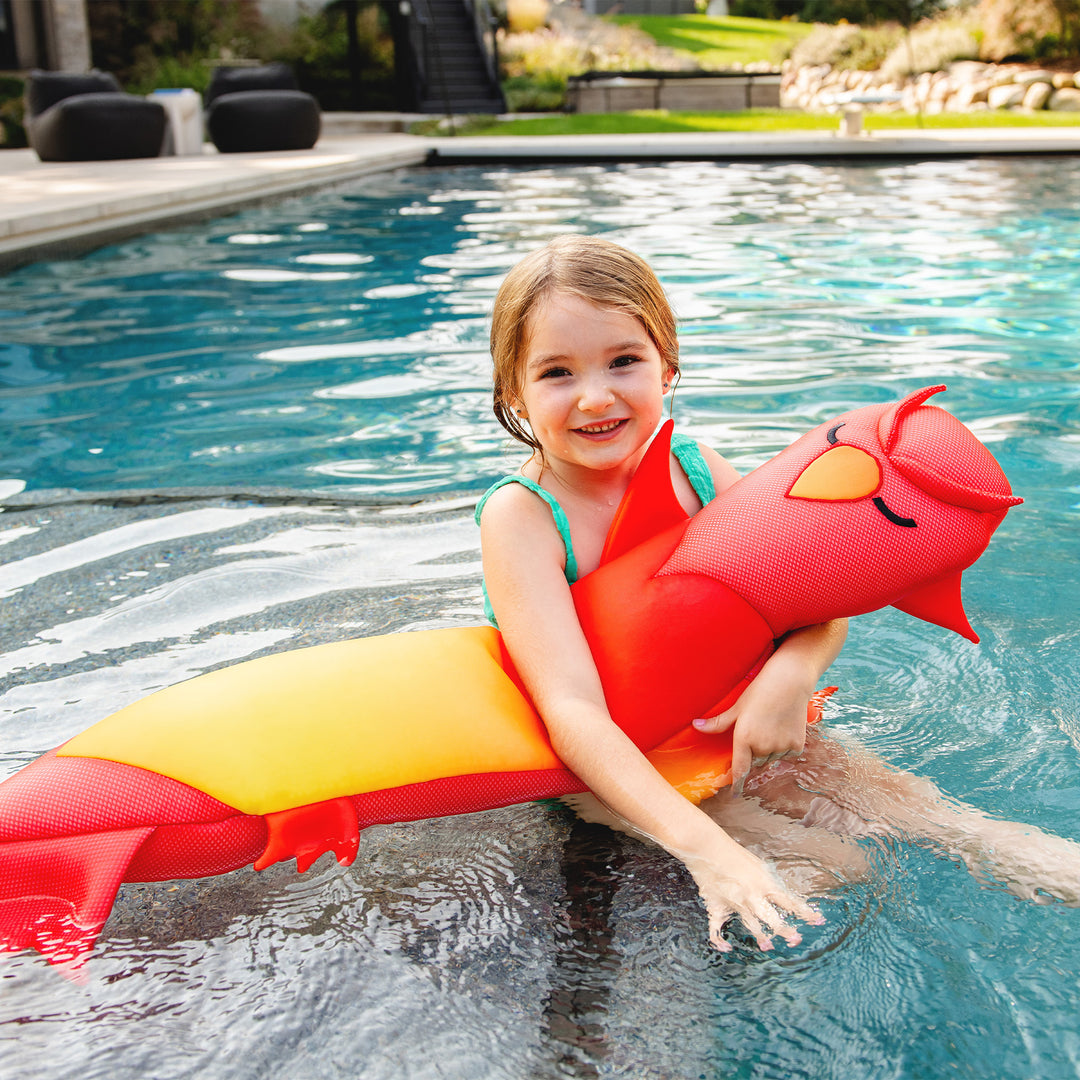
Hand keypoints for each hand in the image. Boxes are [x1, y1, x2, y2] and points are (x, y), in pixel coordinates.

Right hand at [679, 833, 823, 950]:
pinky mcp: (717, 906)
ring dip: (760, 936)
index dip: (805, 912)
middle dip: (785, 930)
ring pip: (750, 924)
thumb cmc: (733, 853)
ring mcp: (734, 902)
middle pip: (772, 917)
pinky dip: (719, 940)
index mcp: (764, 883)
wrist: (706, 847)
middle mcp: (752, 895)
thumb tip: (777, 896)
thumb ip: (767, 882)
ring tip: (768, 946)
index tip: (818, 920)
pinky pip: (717, 927)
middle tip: (796, 939)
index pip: (789, 901)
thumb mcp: (757, 865)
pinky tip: (726, 947)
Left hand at [693, 668, 811, 796]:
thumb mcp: (737, 707)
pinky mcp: (797, 745)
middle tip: (758, 730)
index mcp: (745, 738)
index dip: (736, 783)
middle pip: (755, 761)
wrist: (790, 680)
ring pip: (771, 758)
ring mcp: (781, 746)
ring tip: (771, 725)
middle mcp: (763, 746)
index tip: (734, 794)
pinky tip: (784, 727)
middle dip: (754, 752)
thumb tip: (695, 726)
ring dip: (769, 750)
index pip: (739, 769)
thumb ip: (718, 723)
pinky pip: (787, 754)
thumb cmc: (760, 691)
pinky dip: (785, 746)